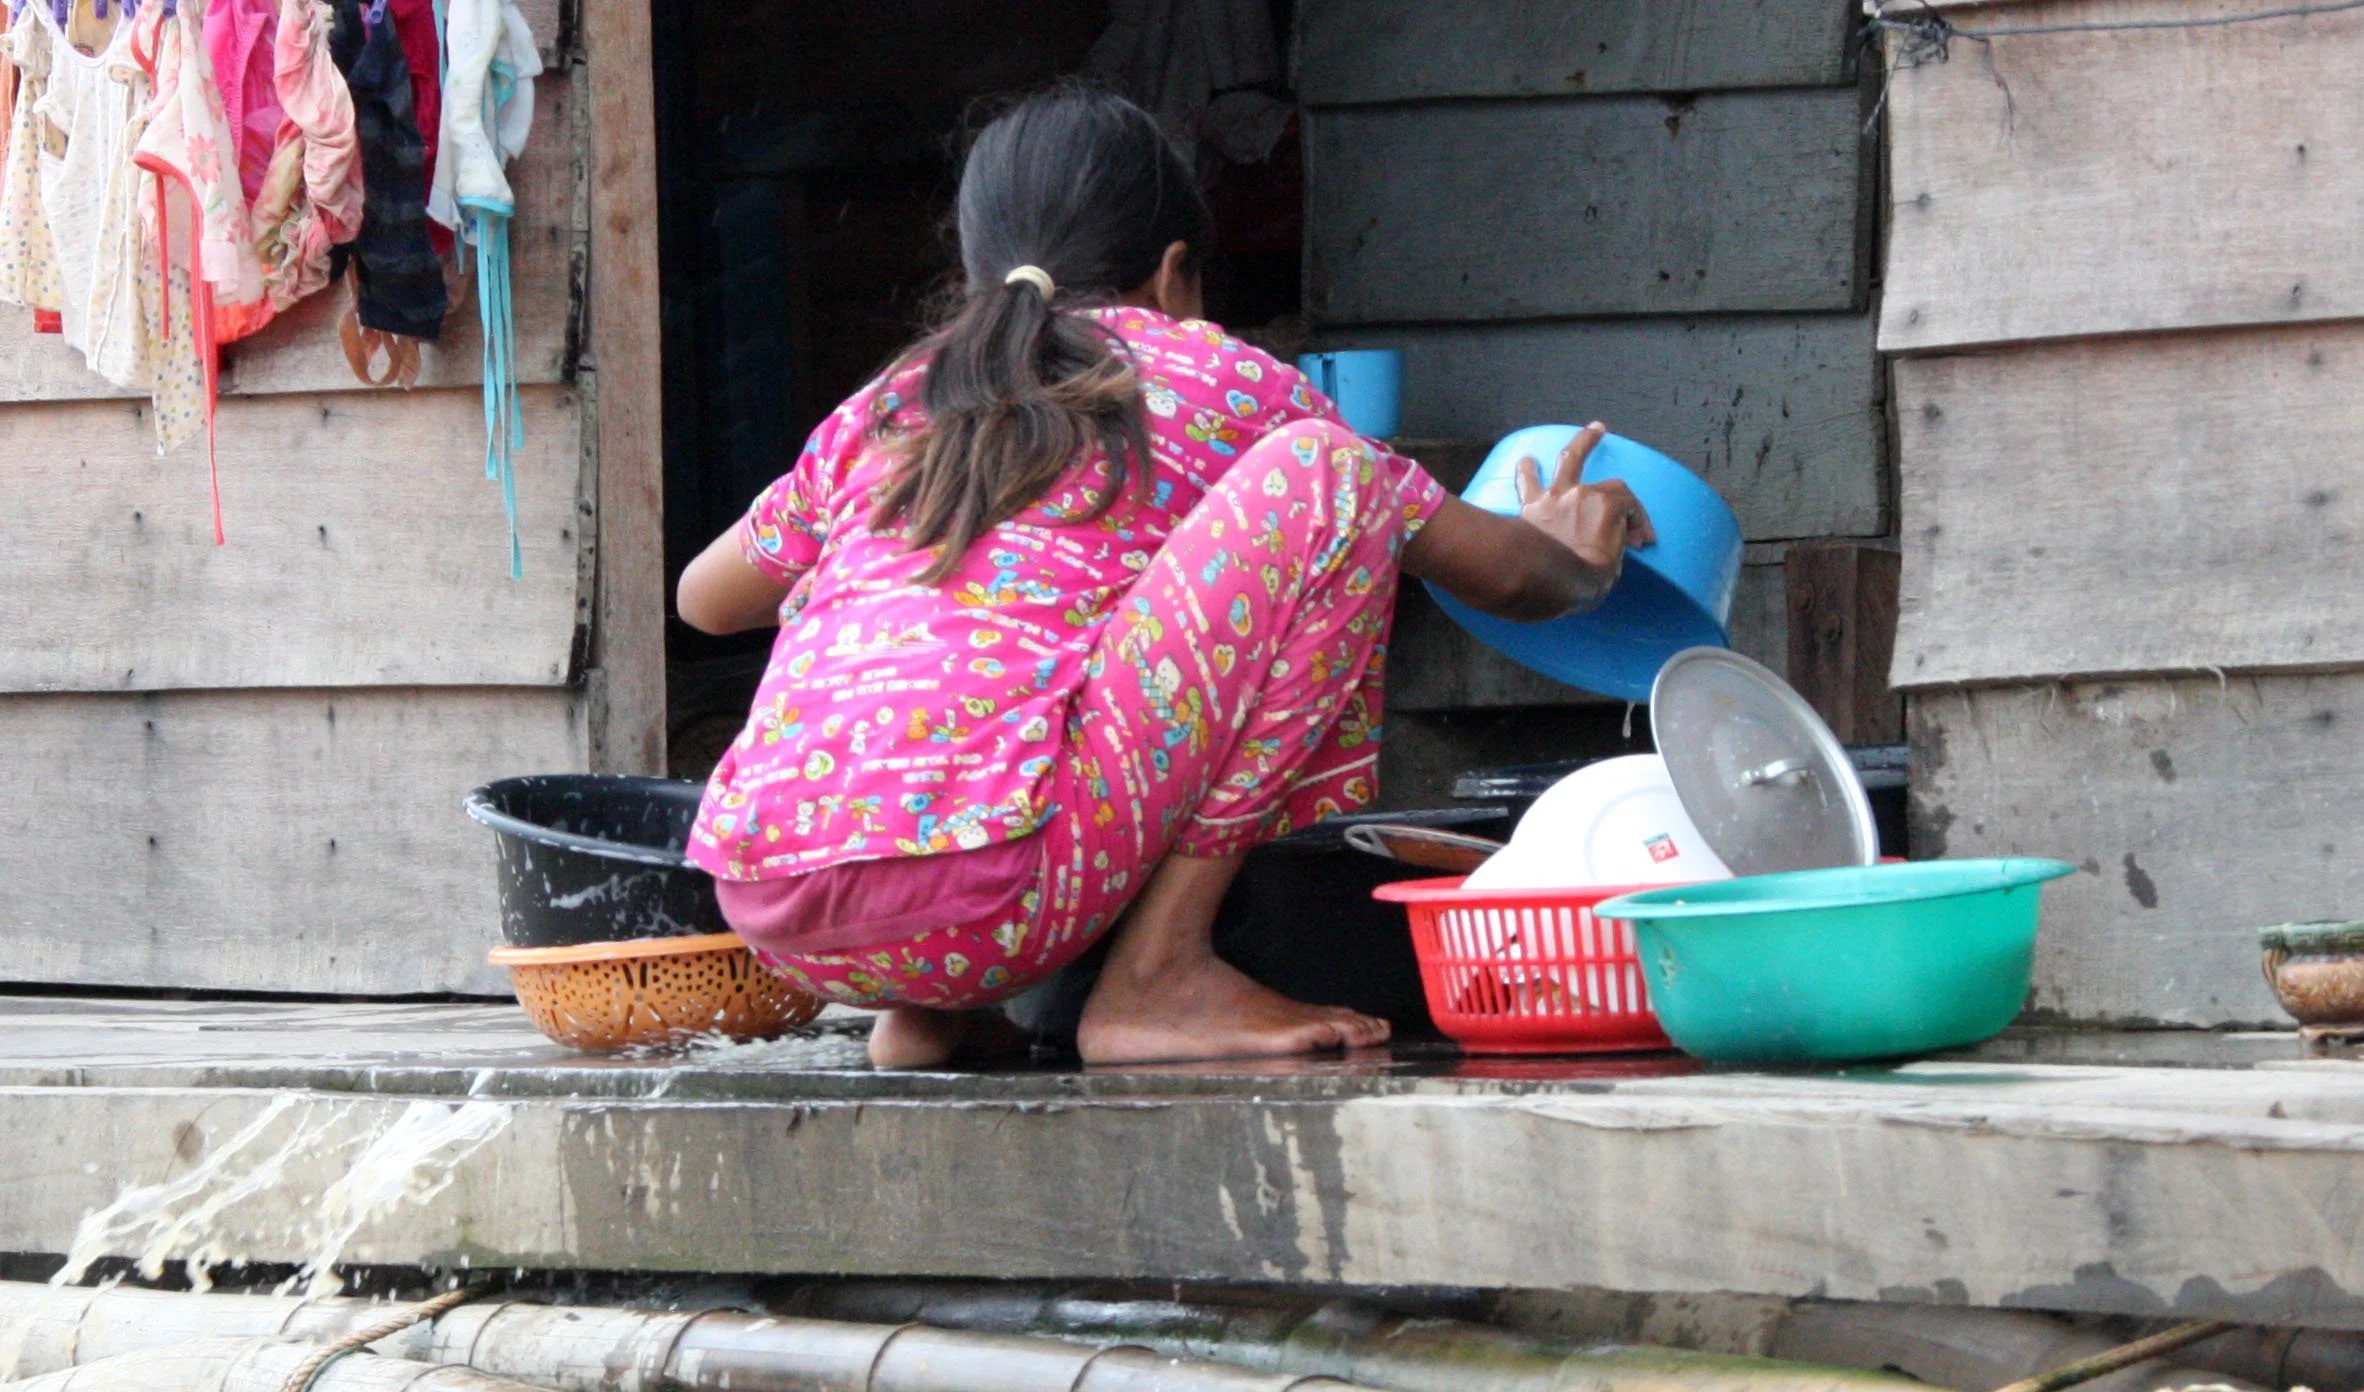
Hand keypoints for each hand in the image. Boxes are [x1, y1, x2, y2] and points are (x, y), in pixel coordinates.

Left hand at [1514, 422, 1655, 576]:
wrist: (1545, 582)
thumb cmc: (1584, 581)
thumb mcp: (1614, 567)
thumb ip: (1614, 547)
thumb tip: (1609, 546)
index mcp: (1610, 507)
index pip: (1630, 507)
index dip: (1637, 522)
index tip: (1638, 541)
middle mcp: (1584, 494)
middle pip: (1608, 487)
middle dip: (1618, 497)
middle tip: (1616, 489)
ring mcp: (1556, 496)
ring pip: (1570, 460)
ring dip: (1581, 443)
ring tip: (1592, 430)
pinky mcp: (1531, 506)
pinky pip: (1528, 482)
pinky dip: (1527, 471)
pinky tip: (1527, 461)